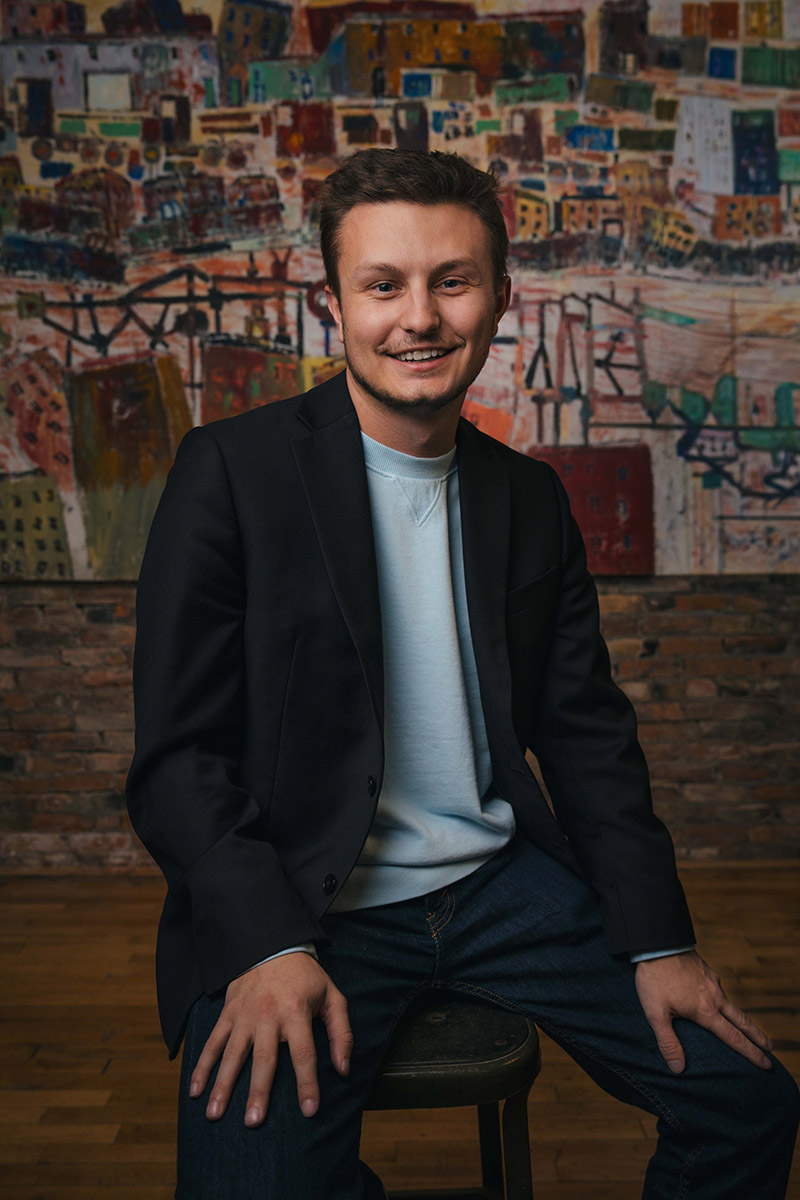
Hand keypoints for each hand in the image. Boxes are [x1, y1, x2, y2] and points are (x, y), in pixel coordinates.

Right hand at [189, 952, 352, 1126]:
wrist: (272, 944)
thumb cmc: (306, 977)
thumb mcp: (332, 997)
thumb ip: (342, 1032)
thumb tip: (343, 1069)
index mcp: (297, 1012)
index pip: (304, 1053)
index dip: (307, 1083)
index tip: (310, 1110)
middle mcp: (268, 1015)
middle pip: (264, 1059)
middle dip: (258, 1092)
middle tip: (253, 1122)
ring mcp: (244, 1015)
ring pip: (232, 1054)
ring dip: (223, 1085)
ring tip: (215, 1115)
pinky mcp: (228, 1013)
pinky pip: (213, 1042)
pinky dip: (202, 1065)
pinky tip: (195, 1089)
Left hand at [634, 950, 772, 1073]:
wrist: (657, 943)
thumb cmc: (654, 979)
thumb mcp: (656, 1013)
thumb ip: (668, 1042)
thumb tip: (678, 1069)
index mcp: (705, 1011)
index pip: (734, 1038)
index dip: (750, 1053)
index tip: (766, 1064)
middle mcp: (715, 997)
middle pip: (742, 1021)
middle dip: (757, 1037)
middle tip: (770, 1049)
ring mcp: (712, 982)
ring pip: (731, 1004)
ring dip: (741, 1018)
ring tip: (744, 1028)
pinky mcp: (706, 970)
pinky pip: (719, 990)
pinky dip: (725, 1002)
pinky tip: (718, 1002)